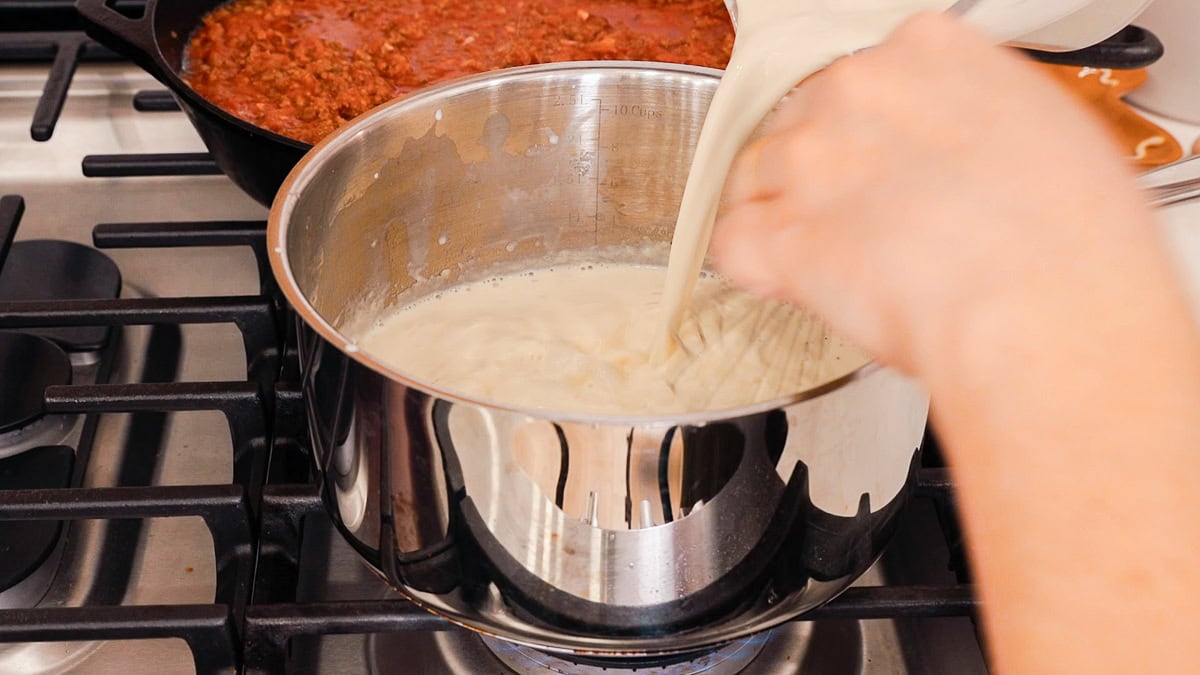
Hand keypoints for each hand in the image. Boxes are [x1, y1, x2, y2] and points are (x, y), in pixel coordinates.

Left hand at [711, 12, 1157, 378]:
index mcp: (926, 53)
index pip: (867, 82)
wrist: (1038, 306)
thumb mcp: (1043, 136)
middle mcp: (854, 93)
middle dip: (827, 176)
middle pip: (806, 126)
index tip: (890, 168)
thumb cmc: (1066, 241)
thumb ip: (973, 123)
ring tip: (839, 263)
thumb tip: (955, 153)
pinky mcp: (778, 234)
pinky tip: (791, 283)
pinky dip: (754, 267)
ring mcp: (807, 161)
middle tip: (871, 226)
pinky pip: (733, 242)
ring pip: (758, 178)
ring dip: (784, 217)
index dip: (873, 137)